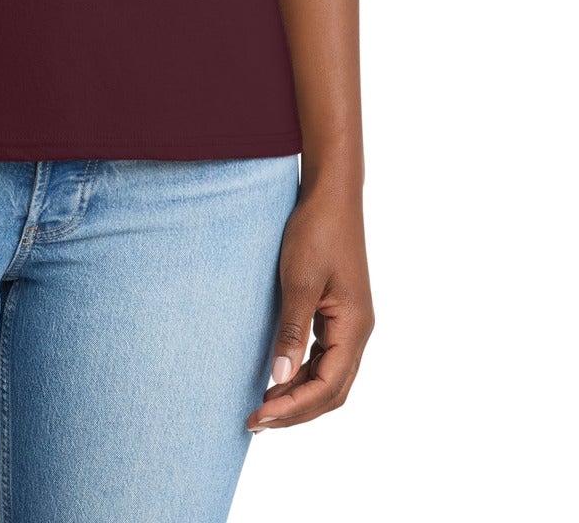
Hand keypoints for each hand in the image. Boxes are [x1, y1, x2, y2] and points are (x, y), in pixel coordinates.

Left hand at [245, 182, 373, 431]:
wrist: (331, 194)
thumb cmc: (316, 231)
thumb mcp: (299, 280)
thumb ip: (292, 330)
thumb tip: (279, 377)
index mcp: (354, 327)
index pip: (327, 386)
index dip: (294, 407)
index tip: (260, 416)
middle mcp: (358, 331)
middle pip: (332, 391)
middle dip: (296, 410)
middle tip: (256, 421)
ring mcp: (350, 323)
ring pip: (329, 377)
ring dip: (299, 395)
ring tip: (263, 406)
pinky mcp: (338, 313)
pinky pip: (324, 356)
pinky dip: (302, 373)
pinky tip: (278, 375)